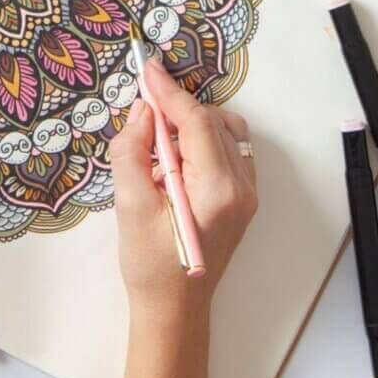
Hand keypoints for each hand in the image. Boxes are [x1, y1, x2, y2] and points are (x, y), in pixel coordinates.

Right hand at [109, 58, 256, 318]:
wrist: (174, 310)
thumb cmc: (149, 264)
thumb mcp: (129, 206)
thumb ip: (132, 152)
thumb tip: (142, 112)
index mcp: (217, 189)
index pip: (196, 122)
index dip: (169, 92)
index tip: (146, 67)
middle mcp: (242, 187)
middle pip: (212, 121)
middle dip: (176, 107)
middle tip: (141, 108)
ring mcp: (248, 194)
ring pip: (224, 131)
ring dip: (190, 122)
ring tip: (157, 138)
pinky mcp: (242, 199)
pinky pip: (228, 149)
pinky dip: (202, 138)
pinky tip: (175, 155)